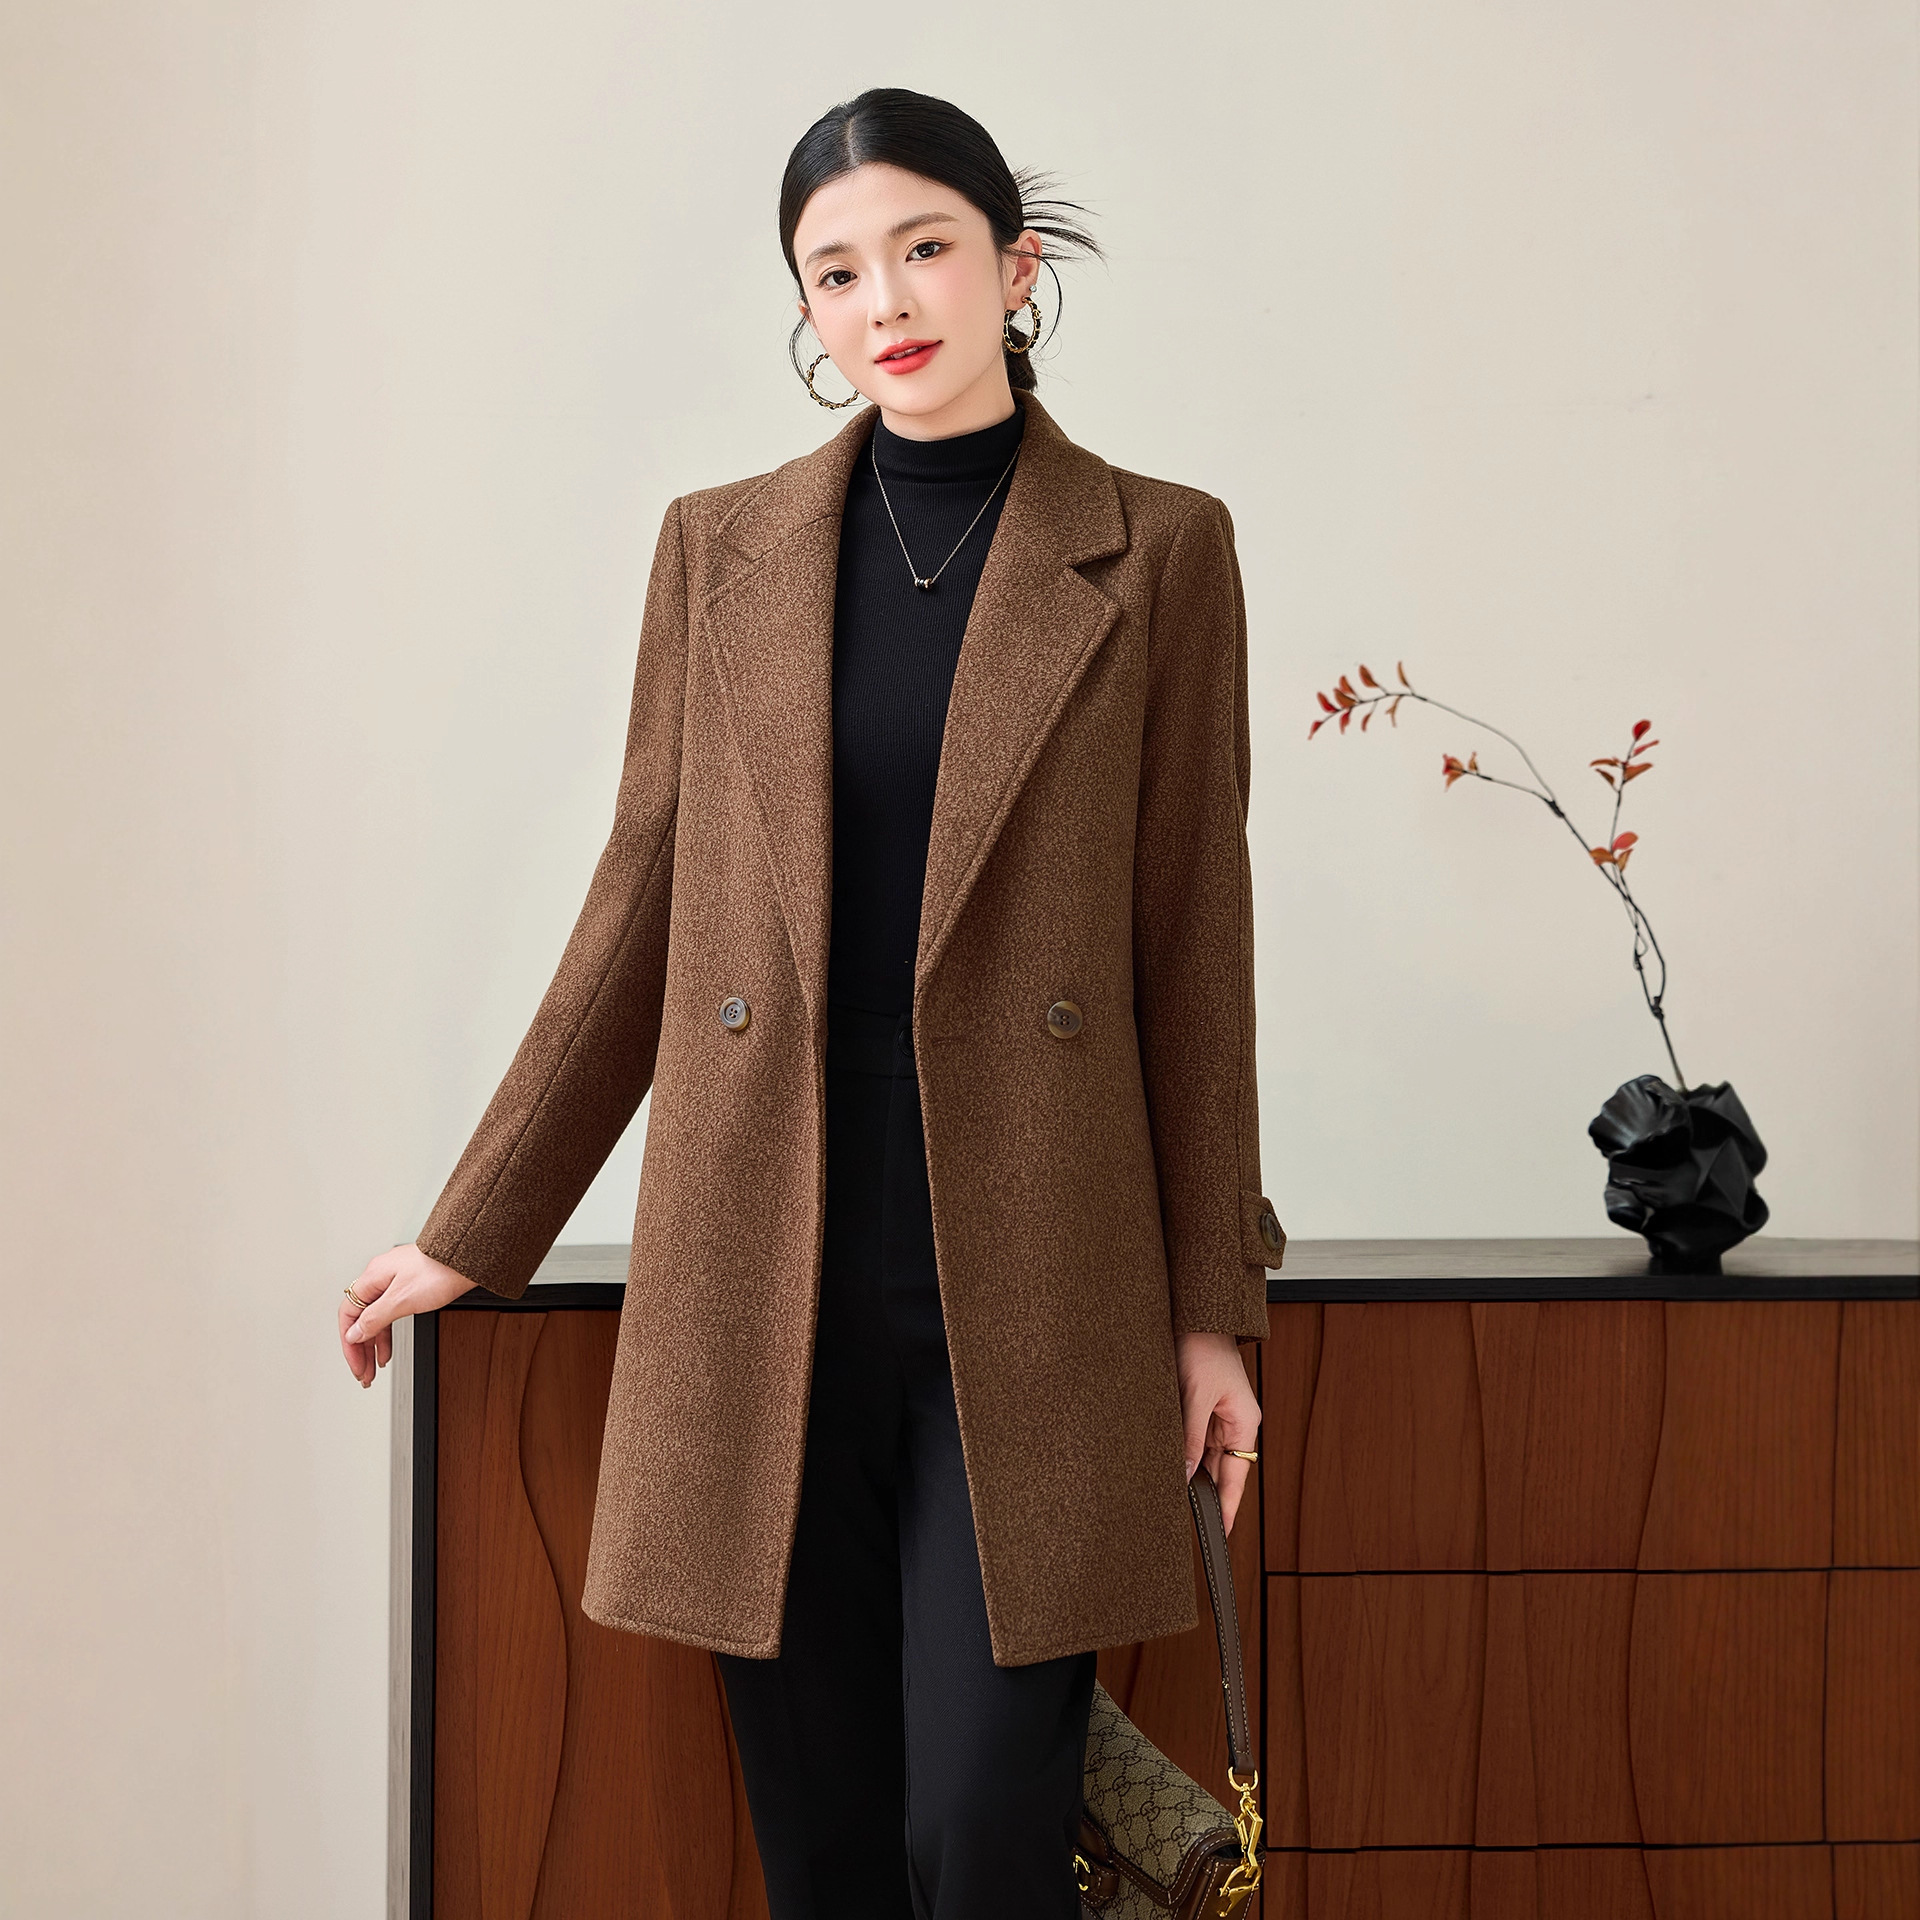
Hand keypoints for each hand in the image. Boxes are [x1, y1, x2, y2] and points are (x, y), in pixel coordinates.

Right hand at [338, 1243, 477, 1386]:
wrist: (467, 1257)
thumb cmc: (439, 1271)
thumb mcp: (402, 1300)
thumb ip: (374, 1318)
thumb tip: (354, 1334)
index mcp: (372, 1277)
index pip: (348, 1315)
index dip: (349, 1343)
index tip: (356, 1364)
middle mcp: (380, 1278)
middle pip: (361, 1320)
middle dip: (361, 1350)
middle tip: (365, 1374)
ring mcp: (394, 1281)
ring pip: (376, 1319)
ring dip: (374, 1345)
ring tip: (375, 1368)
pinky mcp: (410, 1285)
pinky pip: (390, 1314)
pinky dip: (387, 1333)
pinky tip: (388, 1349)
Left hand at [1175, 1329, 1260, 1533]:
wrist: (1195, 1313)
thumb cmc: (1203, 1347)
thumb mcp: (1195, 1396)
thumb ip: (1189, 1438)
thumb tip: (1182, 1475)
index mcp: (1244, 1423)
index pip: (1237, 1477)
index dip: (1229, 1508)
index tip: (1222, 1536)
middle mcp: (1233, 1424)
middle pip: (1220, 1470)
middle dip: (1204, 1493)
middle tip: (1184, 1523)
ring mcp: (1216, 1416)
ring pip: (1203, 1456)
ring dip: (1188, 1470)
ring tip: (1170, 1496)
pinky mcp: (1199, 1407)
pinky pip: (1191, 1439)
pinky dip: (1180, 1452)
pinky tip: (1166, 1463)